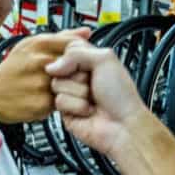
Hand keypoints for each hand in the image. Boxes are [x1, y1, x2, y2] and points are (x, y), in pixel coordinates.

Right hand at [0, 28, 90, 123]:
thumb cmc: (12, 69)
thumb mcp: (32, 45)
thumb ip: (62, 38)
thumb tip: (86, 32)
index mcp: (40, 44)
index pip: (76, 44)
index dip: (84, 53)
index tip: (83, 58)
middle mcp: (41, 62)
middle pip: (80, 66)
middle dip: (82, 72)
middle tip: (74, 76)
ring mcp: (42, 83)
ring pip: (75, 86)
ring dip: (75, 89)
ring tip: (64, 88)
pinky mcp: (42, 104)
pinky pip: (65, 103)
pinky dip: (64, 102)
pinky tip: (55, 98)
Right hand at [45, 40, 149, 156]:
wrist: (123, 125)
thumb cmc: (122, 96)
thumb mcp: (105, 59)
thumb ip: (76, 53)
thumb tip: (52, 66)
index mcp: (90, 61)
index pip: (67, 49)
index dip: (72, 56)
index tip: (83, 63)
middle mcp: (79, 76)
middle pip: (58, 67)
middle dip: (78, 76)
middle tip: (93, 84)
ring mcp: (72, 93)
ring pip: (57, 84)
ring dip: (79, 92)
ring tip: (92, 99)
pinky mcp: (66, 110)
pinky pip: (59, 101)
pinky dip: (76, 106)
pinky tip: (88, 110)